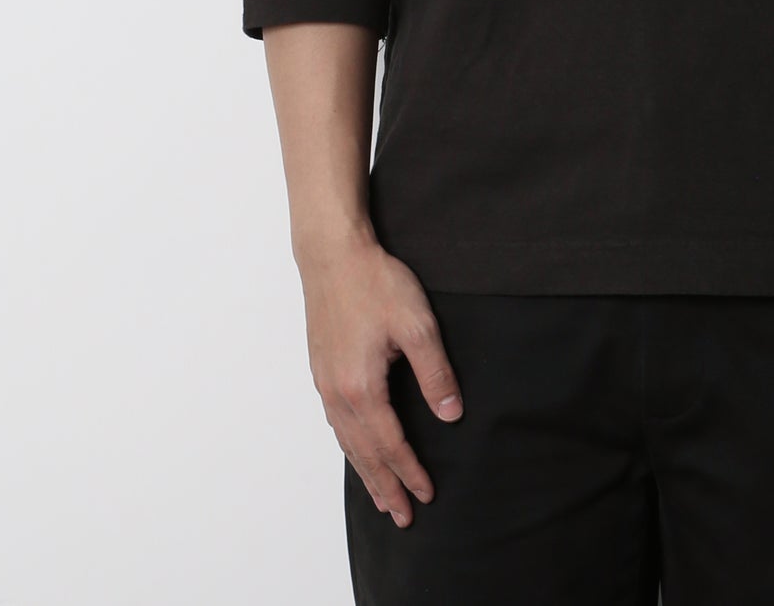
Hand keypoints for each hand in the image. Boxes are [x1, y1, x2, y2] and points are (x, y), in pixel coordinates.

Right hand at [298, 237, 462, 527]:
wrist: (333, 256)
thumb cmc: (376, 284)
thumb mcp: (417, 325)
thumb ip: (435, 372)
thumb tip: (451, 414)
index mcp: (362, 388)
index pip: (391, 443)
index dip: (410, 471)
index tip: (427, 494)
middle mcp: (338, 393)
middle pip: (364, 453)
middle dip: (385, 486)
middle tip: (402, 517)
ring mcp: (325, 383)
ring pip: (347, 442)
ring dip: (365, 472)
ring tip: (381, 496)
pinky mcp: (322, 370)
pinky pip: (336, 423)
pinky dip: (350, 446)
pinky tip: (357, 448)